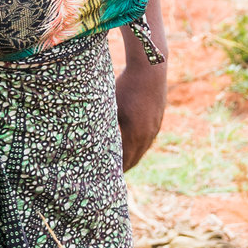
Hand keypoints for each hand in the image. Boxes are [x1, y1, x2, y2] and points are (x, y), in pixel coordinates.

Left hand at [115, 45, 167, 169]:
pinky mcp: (158, 120)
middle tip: (111, 174)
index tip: (106, 177)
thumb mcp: (111, 106)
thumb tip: (89, 139)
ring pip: (143, 149)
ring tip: (120, 161)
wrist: (150, 70)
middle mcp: (147, 135)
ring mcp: (154, 128)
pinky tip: (131, 143)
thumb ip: (103, 125)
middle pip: (135, 159)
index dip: (116, 171)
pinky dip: (139, 146)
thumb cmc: (126, 86)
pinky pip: (148, 139)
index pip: (125, 162)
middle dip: (123, 167)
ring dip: (132, 156)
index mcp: (134, 135)